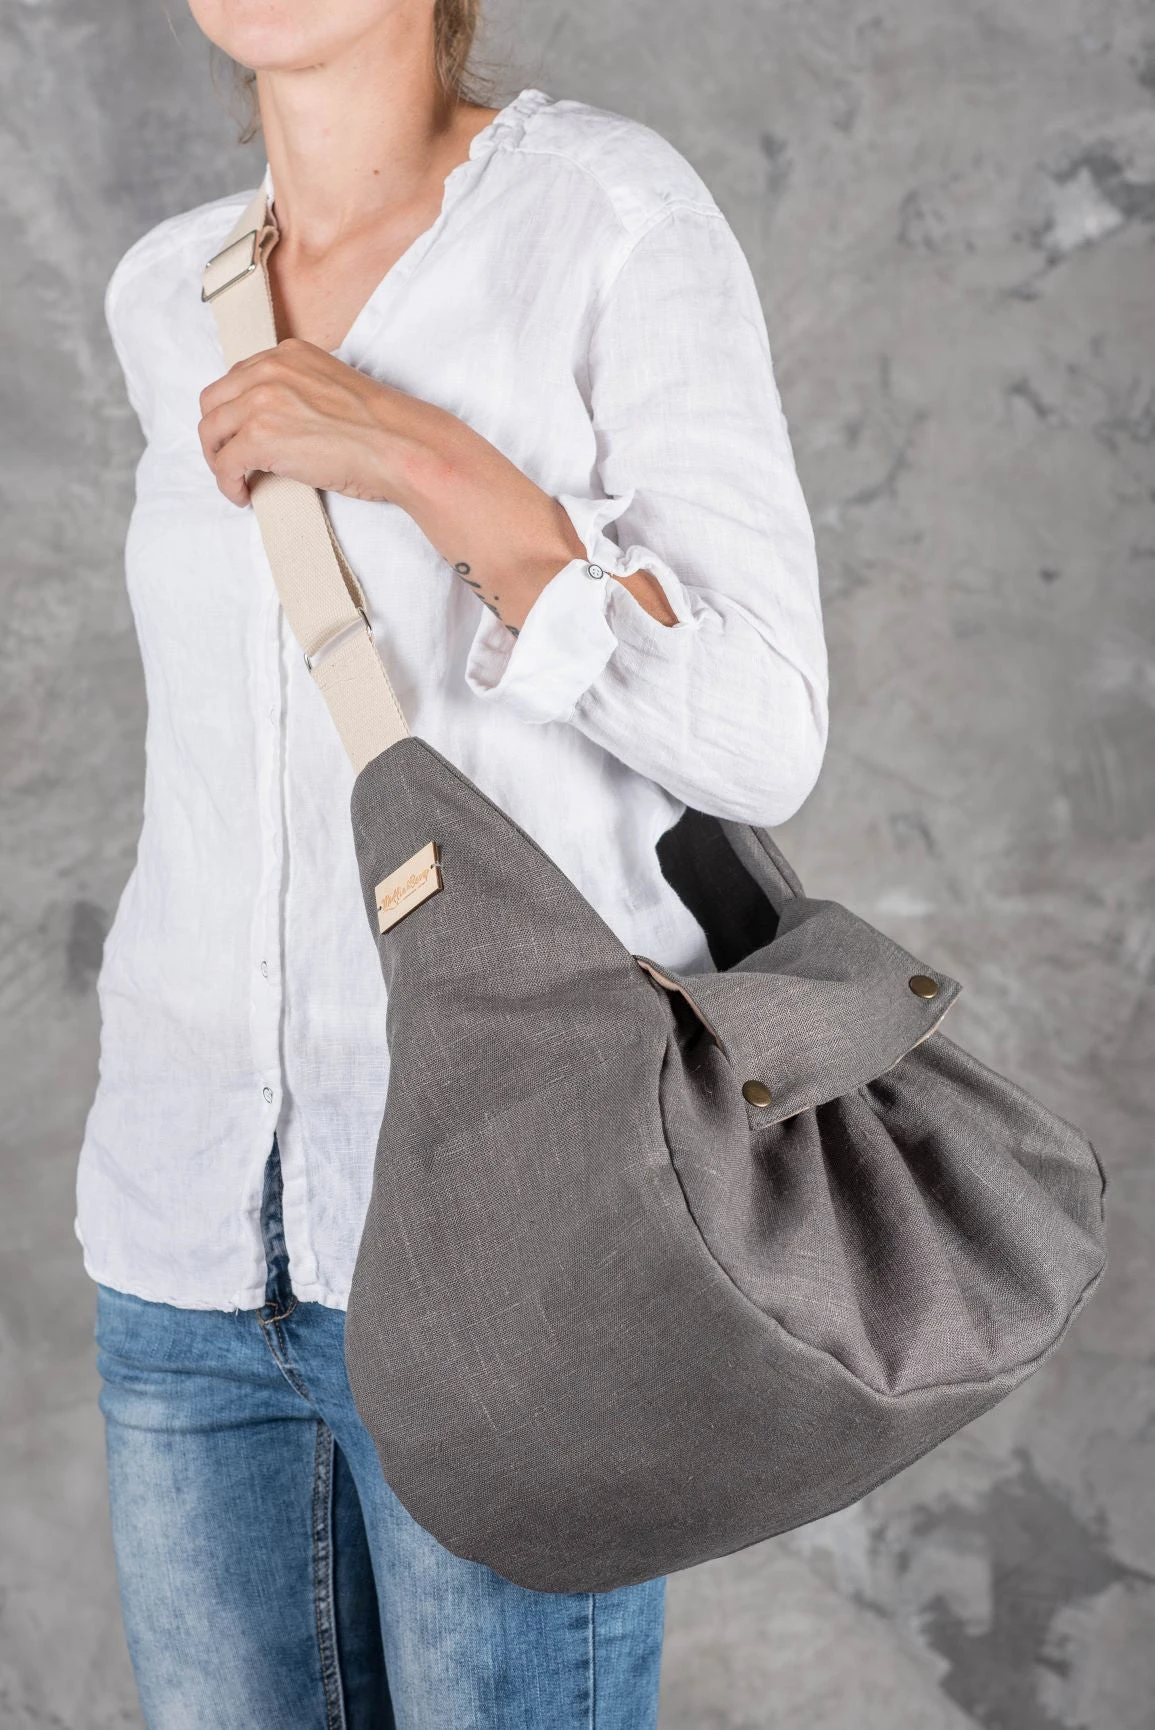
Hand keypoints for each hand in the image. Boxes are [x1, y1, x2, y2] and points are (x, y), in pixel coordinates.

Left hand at [198, 337, 431, 507]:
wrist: (400, 446)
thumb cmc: (382, 429)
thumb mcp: (334, 388)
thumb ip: (302, 392)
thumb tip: (283, 426)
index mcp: (289, 354)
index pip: (238, 378)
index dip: (234, 411)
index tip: (241, 434)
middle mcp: (269, 369)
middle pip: (213, 401)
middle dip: (217, 434)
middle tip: (231, 460)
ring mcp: (261, 401)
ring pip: (210, 431)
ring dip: (218, 460)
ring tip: (236, 481)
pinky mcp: (258, 436)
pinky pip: (223, 463)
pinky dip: (227, 484)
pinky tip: (242, 495)